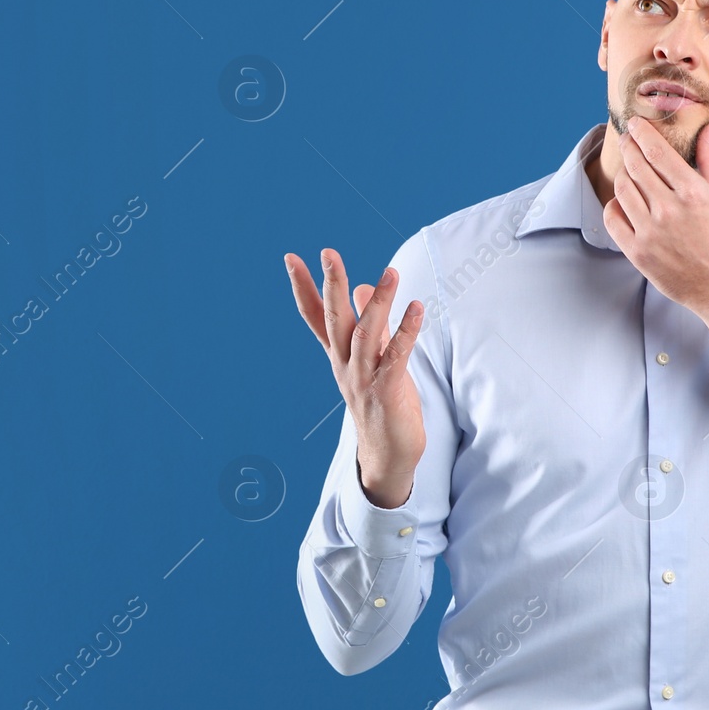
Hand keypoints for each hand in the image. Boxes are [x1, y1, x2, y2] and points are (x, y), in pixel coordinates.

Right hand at [285, 247, 424, 506]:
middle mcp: (345, 365)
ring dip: (378, 303)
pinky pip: (396, 356)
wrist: (388, 456)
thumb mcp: (372, 359)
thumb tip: (363, 288)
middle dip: (331, 285)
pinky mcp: (386, 391)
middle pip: (334, 320)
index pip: (315, 316)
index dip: (303, 287)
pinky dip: (405, 331)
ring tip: (391, 272)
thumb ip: (369, 324)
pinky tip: (416, 308)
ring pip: (366, 334)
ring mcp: (363, 379)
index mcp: (338, 356)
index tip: (292, 258)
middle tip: (328, 253)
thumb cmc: (382, 404)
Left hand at [603, 117, 708, 347]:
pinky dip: (614, 204)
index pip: (657, 151)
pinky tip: (623, 201)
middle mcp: (669, 210)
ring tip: (629, 171)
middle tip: (627, 139)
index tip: (635, 123)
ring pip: (622, 189)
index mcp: (693, 193)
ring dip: (623, 174)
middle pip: (635, 166)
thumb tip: (706, 129)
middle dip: (628, 146)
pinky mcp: (637, 252)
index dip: (641, 132)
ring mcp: (650, 233)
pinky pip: (613, 218)